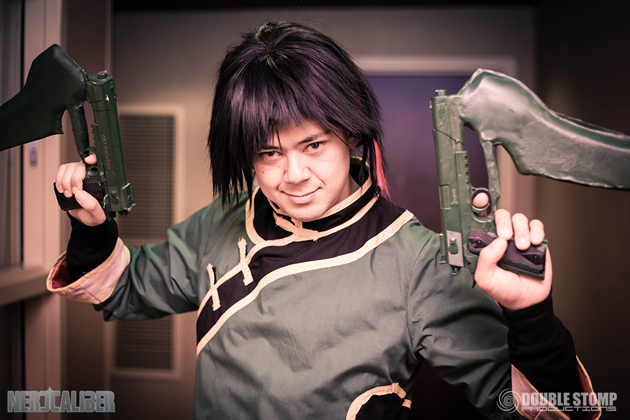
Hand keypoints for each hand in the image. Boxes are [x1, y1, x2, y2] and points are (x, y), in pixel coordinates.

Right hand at [55, 154, 105, 225]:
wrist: (83, 218)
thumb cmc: (92, 215)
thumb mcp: (97, 216)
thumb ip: (92, 206)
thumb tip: (81, 195)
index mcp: (102, 183)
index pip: (100, 165)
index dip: (94, 159)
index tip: (89, 161)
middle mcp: (91, 176)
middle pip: (80, 166)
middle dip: (74, 179)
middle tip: (74, 193)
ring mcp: (80, 174)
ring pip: (70, 167)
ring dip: (65, 181)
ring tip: (68, 194)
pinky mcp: (70, 176)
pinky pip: (63, 170)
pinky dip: (59, 179)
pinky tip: (63, 189)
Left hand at [471, 194, 551, 309]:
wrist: (526, 300)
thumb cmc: (504, 289)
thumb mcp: (485, 277)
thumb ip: (485, 258)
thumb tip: (497, 241)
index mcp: (486, 243)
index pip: (481, 221)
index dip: (479, 207)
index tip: (480, 200)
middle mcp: (502, 237)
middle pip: (501, 215)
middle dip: (503, 222)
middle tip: (506, 237)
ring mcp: (519, 237)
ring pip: (519, 219)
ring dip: (520, 230)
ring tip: (521, 247)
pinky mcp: (536, 240)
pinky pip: (536, 226)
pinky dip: (536, 231)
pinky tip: (534, 242)